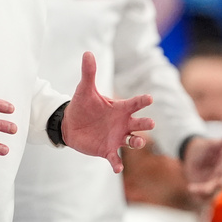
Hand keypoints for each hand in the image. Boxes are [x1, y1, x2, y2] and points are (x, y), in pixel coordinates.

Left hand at [61, 52, 154, 172]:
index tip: (149, 98)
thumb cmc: (82, 105)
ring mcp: (117, 137)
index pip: (135, 103)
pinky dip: (117, 163)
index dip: (142, 101)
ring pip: (133, 141)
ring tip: (138, 142)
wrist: (71, 124)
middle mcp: (123, 123)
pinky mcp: (108, 150)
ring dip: (137, 142)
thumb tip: (87, 52)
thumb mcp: (84, 89)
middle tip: (150, 123)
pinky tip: (117, 168)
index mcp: (120, 107)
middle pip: (139, 124)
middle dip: (145, 124)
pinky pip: (115, 158)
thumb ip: (89, 73)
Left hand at [181, 134, 221, 198]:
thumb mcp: (213, 144)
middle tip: (206, 189)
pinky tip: (190, 187)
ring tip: (191, 187)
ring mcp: (213, 183)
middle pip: (219, 184)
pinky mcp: (204, 189)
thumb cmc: (204, 148)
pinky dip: (197, 193)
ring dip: (202, 191)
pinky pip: (202, 195)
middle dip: (213, 187)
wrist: (191, 154)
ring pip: (211, 191)